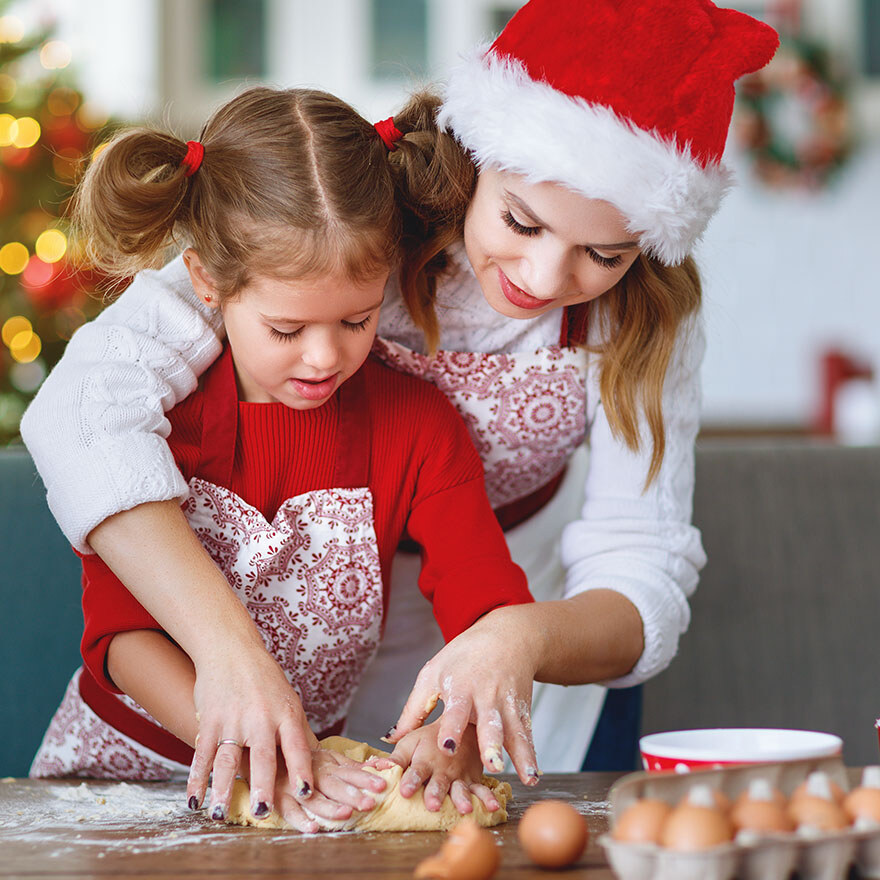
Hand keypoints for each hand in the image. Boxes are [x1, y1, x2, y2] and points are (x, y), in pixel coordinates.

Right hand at [191, 644, 317, 821]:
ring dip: (222, 788)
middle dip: (263, 784)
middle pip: (263, 755)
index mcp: (286, 713)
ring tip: (220, 814)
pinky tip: (195, 800)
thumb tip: (321, 764)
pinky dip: (197, 779)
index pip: (297, 745)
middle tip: (263, 811)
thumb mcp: (289, 701)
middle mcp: (261, 717)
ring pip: (227, 758)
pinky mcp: (210, 720)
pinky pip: (203, 754)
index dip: (302, 769)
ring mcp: (233, 719)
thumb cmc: (265, 680)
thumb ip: (299, 734)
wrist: (231, 650)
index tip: (306, 793)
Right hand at [269, 748, 389, 831]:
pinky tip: (312, 828)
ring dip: (330, 807)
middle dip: (352, 794)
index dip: (365, 778)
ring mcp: (295, 785)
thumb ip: (353, 765)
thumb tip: (384, 765)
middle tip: (369, 803)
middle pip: (334, 784)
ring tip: (346, 814)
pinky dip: (300, 820)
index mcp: (326, 763)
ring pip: (314, 798)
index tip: (382, 784)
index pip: (349, 770)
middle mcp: (312, 773)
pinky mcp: (279, 797)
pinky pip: (289, 810)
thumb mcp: (328, 757)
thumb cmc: (302, 757)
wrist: (267, 749)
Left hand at [387, 607, 540, 784]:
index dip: (451, 728)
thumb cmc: (463, 656)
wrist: (507, 636)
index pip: (455, 710)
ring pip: (513, 731)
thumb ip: (413, 709)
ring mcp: (507, 703)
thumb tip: (390, 738)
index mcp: (460, 687)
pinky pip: (526, 734)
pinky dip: (531, 754)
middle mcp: (486, 696)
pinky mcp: (522, 710)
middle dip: (491, 744)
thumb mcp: (433, 673)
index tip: (447, 747)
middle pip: (489, 722)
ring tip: (525, 776)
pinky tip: (534, 775)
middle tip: (492, 764)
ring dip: (519, 754)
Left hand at [389, 722, 499, 813]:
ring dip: (462, 798)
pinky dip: (489, 798)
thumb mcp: (411, 742)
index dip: (410, 780)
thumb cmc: (431, 738)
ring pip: (461, 787)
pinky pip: (483, 789)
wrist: (462, 726)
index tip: (404, 790)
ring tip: (464, 809)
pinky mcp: (474, 778)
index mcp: (425, 758)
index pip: (415, 770)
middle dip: (436, 793)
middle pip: (439, 782)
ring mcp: (460, 775)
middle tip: (432, 804)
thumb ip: (395, 758)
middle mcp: (443, 768)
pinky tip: (494, 807)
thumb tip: (373, 768)